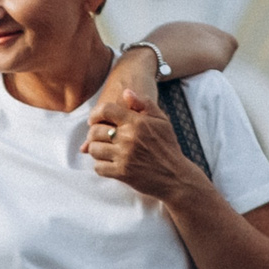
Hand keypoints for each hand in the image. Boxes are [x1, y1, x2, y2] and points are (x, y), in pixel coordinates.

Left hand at [83, 92, 202, 204]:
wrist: (175, 176)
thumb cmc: (168, 147)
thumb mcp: (162, 121)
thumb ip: (144, 104)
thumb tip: (126, 92)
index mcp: (137, 122)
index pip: (105, 110)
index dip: (94, 114)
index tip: (93, 120)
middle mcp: (128, 138)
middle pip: (95, 131)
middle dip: (93, 134)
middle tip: (98, 137)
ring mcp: (124, 156)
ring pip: (94, 149)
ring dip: (96, 150)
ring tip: (103, 150)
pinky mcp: (121, 173)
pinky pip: (98, 167)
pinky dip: (100, 166)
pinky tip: (108, 163)